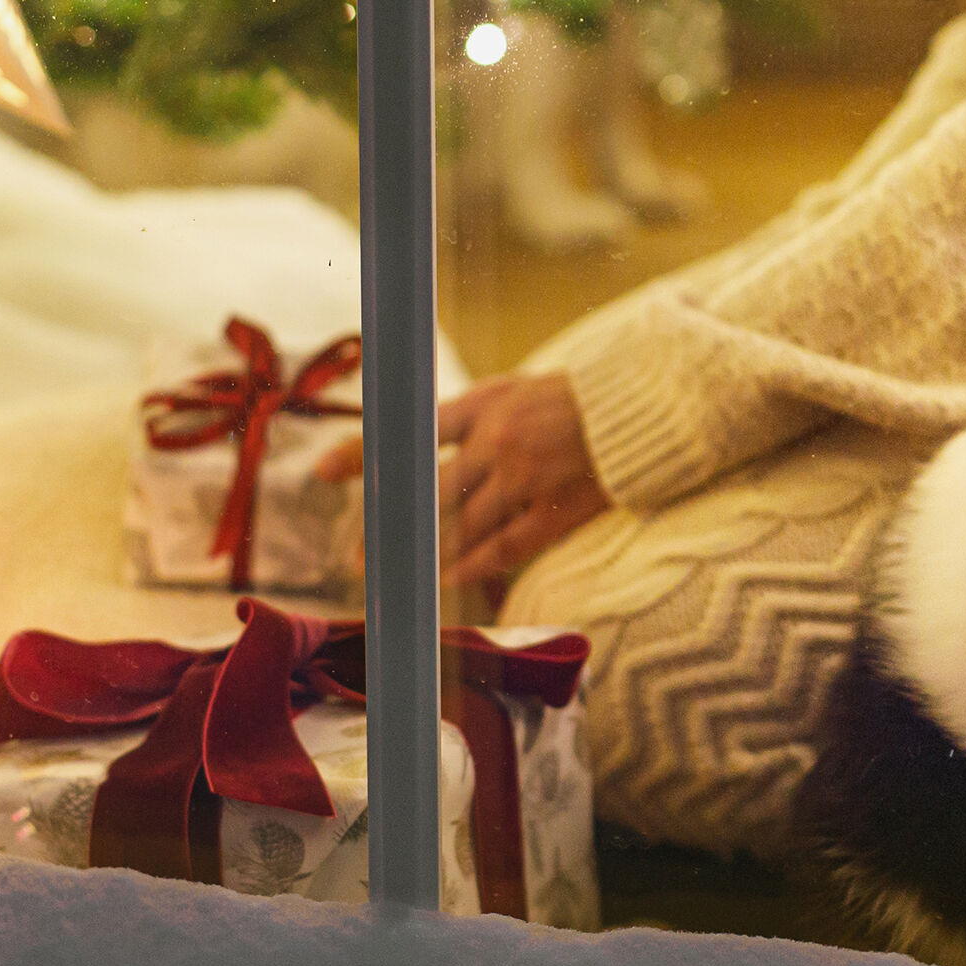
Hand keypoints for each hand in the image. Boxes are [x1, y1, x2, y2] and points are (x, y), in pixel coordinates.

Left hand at [315, 375, 611, 587]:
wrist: (643, 410)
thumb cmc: (576, 399)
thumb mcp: (516, 388)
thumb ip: (471, 416)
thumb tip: (419, 440)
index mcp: (486, 403)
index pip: (411, 431)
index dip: (367, 452)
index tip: (322, 470)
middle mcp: (498, 441)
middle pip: (428, 489)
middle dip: (392, 523)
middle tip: (363, 555)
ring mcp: (526, 478)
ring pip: (462, 526)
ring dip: (427, 554)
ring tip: (399, 574)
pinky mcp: (556, 509)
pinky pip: (505, 546)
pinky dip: (474, 564)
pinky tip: (450, 576)